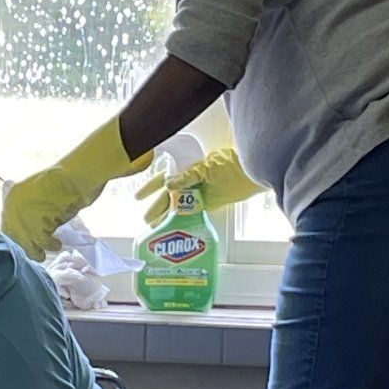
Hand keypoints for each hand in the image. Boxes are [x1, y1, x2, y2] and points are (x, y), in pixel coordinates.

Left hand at [1, 118, 151, 255]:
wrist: (76, 175)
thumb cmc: (64, 182)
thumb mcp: (37, 194)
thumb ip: (28, 209)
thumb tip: (25, 231)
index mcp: (12, 196)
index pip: (7, 225)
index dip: (17, 236)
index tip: (27, 243)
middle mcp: (13, 207)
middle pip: (14, 237)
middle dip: (25, 247)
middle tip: (37, 253)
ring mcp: (24, 217)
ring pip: (26, 244)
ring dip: (37, 251)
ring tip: (50, 249)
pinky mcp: (37, 224)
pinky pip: (42, 242)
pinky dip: (51, 245)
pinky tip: (58, 244)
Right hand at [138, 147, 266, 226]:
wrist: (250, 172)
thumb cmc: (231, 163)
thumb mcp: (206, 167)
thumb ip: (187, 176)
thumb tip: (169, 184)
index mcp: (187, 169)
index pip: (164, 178)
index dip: (150, 187)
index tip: (138, 196)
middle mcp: (190, 182)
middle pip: (169, 195)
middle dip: (156, 206)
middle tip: (146, 219)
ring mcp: (198, 193)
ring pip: (177, 205)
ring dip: (166, 215)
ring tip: (156, 226)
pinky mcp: (208, 203)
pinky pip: (191, 212)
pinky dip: (181, 218)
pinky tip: (173, 224)